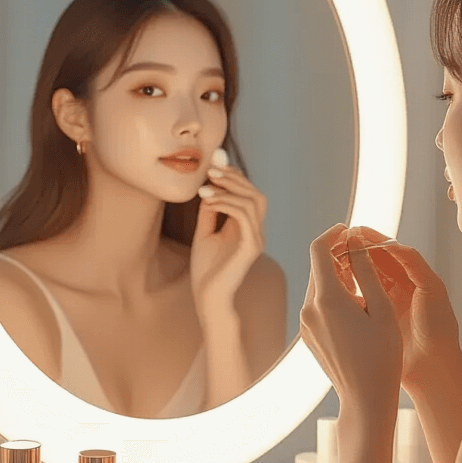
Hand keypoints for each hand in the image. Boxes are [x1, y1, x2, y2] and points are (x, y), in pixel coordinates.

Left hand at [190, 161, 265, 321]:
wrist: (208, 297)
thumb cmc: (206, 270)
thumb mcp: (204, 232)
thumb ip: (210, 211)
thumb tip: (209, 186)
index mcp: (248, 228)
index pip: (249, 194)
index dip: (234, 177)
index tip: (213, 165)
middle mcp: (257, 232)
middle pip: (256, 194)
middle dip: (234, 178)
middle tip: (210, 169)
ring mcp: (257, 240)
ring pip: (254, 202)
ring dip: (229, 189)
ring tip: (206, 186)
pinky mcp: (251, 248)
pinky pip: (245, 216)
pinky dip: (226, 204)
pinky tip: (208, 200)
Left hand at [300, 224, 402, 421]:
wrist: (366, 397)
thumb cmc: (382, 354)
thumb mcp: (381, 307)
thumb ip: (365, 270)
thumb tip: (354, 240)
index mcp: (327, 299)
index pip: (319, 249)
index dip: (334, 234)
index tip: (350, 231)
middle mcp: (309, 309)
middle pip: (317, 266)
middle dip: (337, 254)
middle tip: (363, 253)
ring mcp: (306, 324)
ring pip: (317, 285)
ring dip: (336, 275)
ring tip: (363, 280)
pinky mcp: (308, 336)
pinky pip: (317, 304)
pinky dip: (333, 295)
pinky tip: (356, 305)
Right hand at [345, 226, 461, 390]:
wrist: (434, 368)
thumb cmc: (439, 329)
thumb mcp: (431, 289)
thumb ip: (414, 263)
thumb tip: (392, 242)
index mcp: (412, 276)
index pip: (388, 251)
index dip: (371, 240)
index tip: (353, 231)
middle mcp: (397, 288)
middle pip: (372, 262)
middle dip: (355, 251)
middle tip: (336, 243)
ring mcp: (383, 306)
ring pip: (361, 280)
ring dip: (347, 269)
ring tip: (332, 261)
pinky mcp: (373, 323)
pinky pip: (356, 302)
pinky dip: (345, 292)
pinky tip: (333, 288)